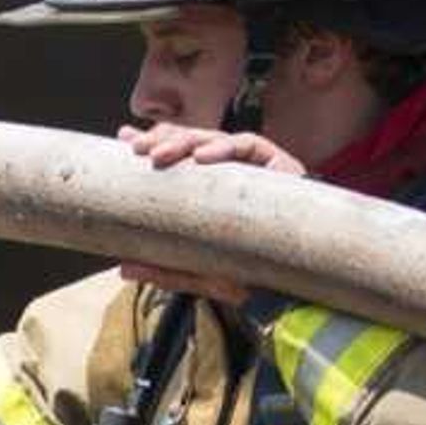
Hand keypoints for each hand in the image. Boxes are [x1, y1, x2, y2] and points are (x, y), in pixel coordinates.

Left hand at [118, 121, 309, 305]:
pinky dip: (227, 147)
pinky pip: (251, 147)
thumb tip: (124, 268)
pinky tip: (205, 157)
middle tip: (138, 150)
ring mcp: (256, 167)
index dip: (155, 143)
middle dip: (165, 140)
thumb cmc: (253, 274)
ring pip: (216, 139)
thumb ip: (167, 269)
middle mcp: (233, 172)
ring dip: (187, 142)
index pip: (181, 157)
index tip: (126, 141)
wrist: (301, 285)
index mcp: (214, 187)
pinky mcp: (281, 166)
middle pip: (195, 142)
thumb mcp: (203, 273)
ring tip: (161, 154)